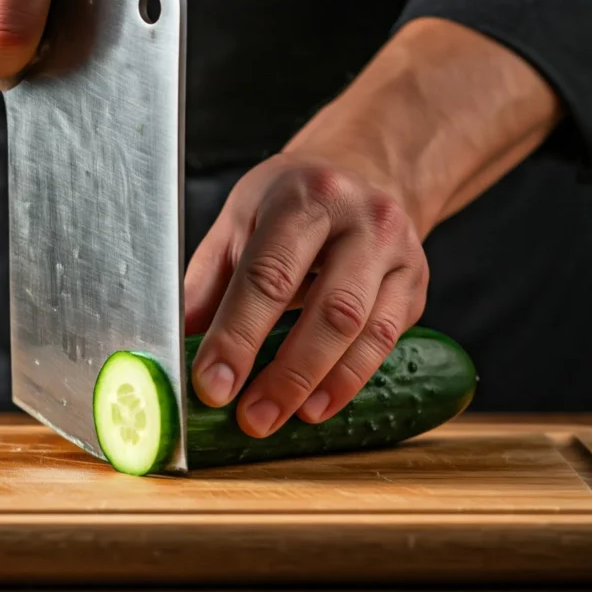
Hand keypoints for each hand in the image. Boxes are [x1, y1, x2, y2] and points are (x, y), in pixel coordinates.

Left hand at [184, 154, 428, 437]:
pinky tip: (319, 404)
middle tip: (250, 418)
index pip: (269, 275)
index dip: (238, 336)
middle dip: (287, 374)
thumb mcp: (239, 220)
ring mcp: (399, 251)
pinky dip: (351, 380)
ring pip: (366, 331)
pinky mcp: (416, 283)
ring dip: (320, 385)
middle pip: (330, 309)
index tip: (212, 385)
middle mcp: (362, 218)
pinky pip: (388, 341)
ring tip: (281, 418)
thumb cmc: (290, 201)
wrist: (364, 173)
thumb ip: (208, 282)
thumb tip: (175, 345)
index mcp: (304, 195)